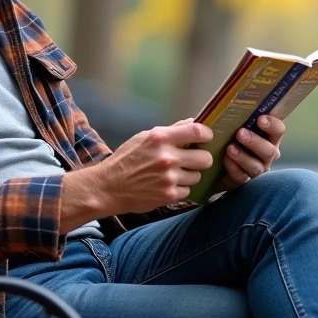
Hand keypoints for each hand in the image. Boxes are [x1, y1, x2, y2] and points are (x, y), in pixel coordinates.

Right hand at [75, 120, 214, 216]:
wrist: (109, 187)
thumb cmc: (126, 159)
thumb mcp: (145, 137)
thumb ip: (171, 130)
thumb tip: (193, 122)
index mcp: (160, 138)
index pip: (197, 131)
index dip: (208, 134)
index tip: (208, 138)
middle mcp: (167, 157)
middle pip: (205, 158)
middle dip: (201, 159)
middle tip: (193, 160)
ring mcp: (169, 178)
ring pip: (197, 176)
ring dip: (190, 175)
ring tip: (175, 174)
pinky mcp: (169, 195)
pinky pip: (188, 190)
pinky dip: (180, 188)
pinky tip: (167, 185)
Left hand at [216, 115, 285, 191]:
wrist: (213, 162)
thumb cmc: (228, 137)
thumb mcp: (232, 125)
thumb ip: (236, 117)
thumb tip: (230, 102)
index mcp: (268, 137)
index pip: (278, 130)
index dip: (273, 125)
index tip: (260, 119)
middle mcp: (267, 155)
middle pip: (269, 151)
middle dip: (255, 142)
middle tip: (240, 133)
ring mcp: (256, 169)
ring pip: (256, 166)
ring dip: (243, 156)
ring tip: (230, 148)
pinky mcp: (243, 181)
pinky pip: (241, 177)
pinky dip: (233, 167)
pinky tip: (225, 160)